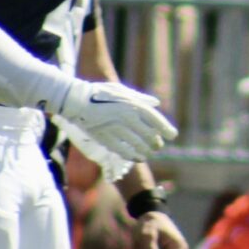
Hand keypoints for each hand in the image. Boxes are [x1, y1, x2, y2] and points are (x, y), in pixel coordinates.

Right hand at [59, 80, 177, 167]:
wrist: (76, 100)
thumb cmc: (100, 93)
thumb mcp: (122, 91)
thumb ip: (140, 99)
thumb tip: (156, 103)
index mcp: (132, 104)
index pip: (155, 119)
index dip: (166, 129)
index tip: (172, 135)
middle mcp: (126, 117)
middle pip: (149, 135)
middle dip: (156, 143)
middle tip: (158, 145)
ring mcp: (115, 129)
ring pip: (138, 146)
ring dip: (146, 151)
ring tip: (149, 153)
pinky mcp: (105, 138)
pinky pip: (123, 151)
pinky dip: (133, 156)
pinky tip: (138, 158)